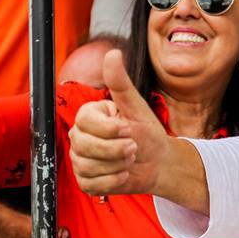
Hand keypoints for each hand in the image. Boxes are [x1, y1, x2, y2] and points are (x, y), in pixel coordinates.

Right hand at [69, 50, 169, 194]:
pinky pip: (90, 184)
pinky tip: (123, 174)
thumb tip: (113, 53)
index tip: (129, 129)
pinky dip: (112, 181)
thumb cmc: (148, 132)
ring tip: (130, 159)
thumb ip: (121, 82)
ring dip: (116, 165)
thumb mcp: (136, 106)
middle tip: (134, 148)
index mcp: (89, 116)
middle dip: (116, 150)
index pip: (85, 122)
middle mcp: (80, 136)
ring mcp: (80, 159)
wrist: (158, 162)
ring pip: (87, 166)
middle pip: (84, 146)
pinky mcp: (85, 180)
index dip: (110, 130)